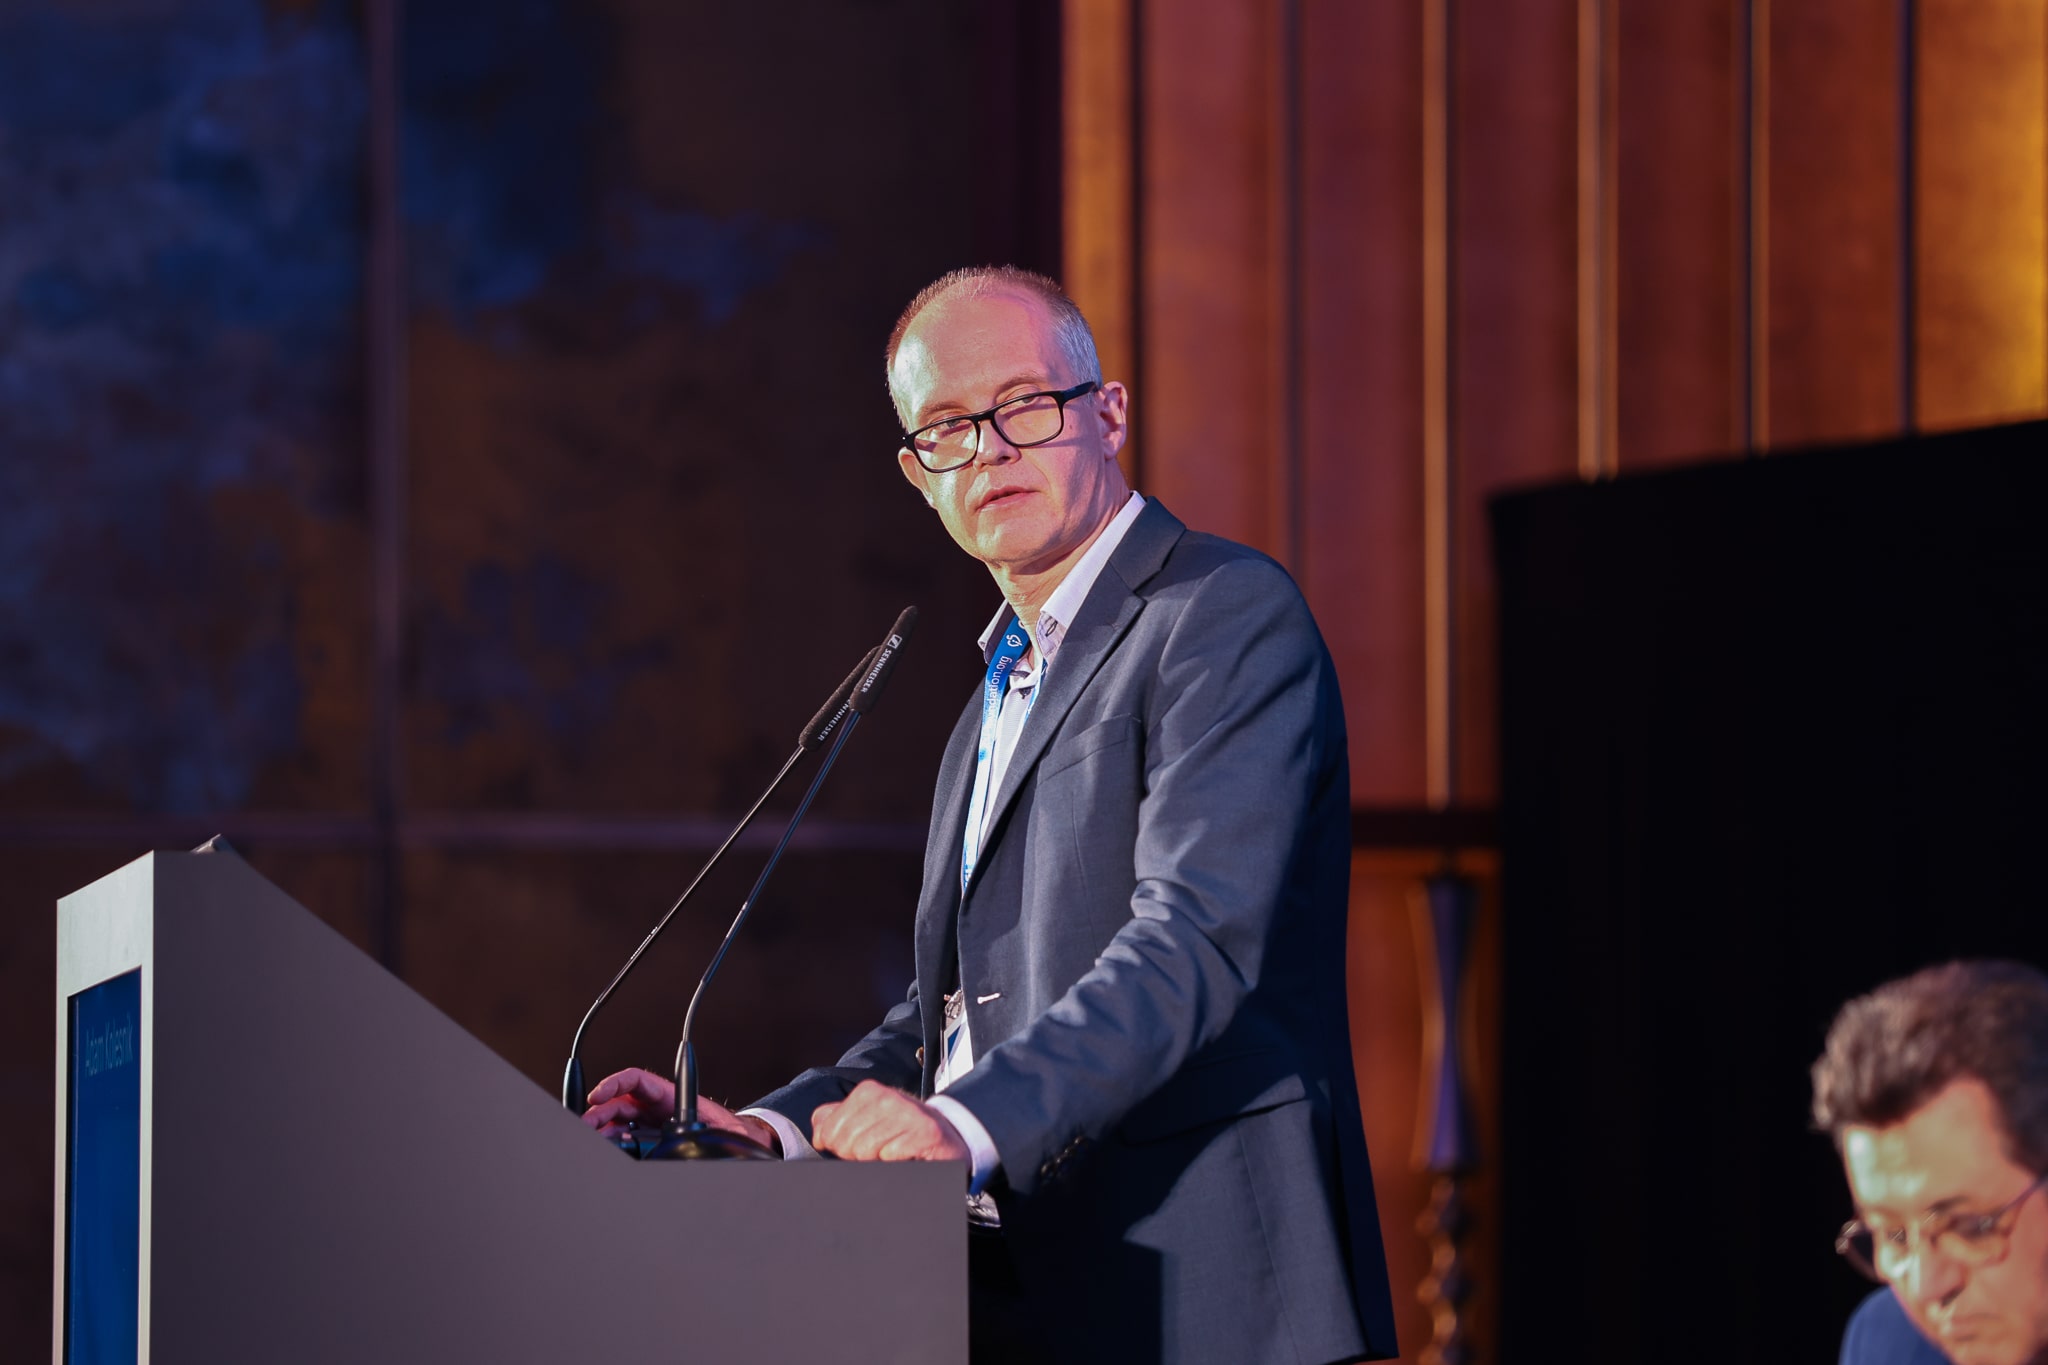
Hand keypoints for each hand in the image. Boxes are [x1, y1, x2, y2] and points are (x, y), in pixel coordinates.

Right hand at [581, 1068, 776, 1151]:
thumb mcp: (723, 1131)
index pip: (637, 1081)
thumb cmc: (730, 1130)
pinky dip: (611, 1142)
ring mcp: (650, 1123)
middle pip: (619, 1103)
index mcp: (671, 1096)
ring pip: (617, 1122)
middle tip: (586, 1125)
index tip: (599, 1094)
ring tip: (591, 1139)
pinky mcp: (648, 1140)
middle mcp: (657, 1108)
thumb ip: (711, 1134)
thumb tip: (705, 1144)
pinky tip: (605, 1149)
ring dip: (602, 1130)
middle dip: (599, 1112)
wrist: (738, 1141)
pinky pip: (623, 1137)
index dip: (615, 1084)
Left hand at [811, 1080, 967, 1162]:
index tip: (858, 1148)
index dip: (838, 1148)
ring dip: (877, 1161)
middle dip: (857, 1157)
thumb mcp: (869, 1119)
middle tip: (879, 1152)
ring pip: (865, 1152)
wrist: (948, 1137)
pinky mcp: (924, 1133)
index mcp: (867, 1093)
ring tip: (893, 1154)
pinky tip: (906, 1157)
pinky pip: (890, 1157)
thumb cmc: (903, 1132)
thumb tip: (818, 1131)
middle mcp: (886, 1098)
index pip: (827, 1132)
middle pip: (845, 1144)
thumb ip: (837, 1119)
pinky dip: (895, 1163)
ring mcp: (906, 1114)